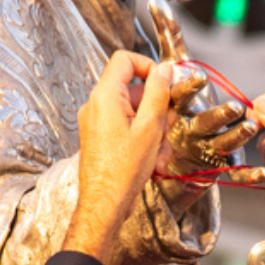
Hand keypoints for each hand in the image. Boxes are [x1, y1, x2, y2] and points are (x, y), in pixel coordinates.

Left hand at [64, 51, 174, 264]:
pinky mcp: (100, 138)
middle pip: (133, 89)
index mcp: (105, 96)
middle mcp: (96, 106)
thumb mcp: (150, 127)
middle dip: (157, 107)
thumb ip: (158, 93)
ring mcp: (96, 123)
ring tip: (160, 152)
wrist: (103, 204)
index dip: (149, 66)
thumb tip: (164, 70)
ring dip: (153, 129)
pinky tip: (152, 161)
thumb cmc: (122, 171)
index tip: (166, 83)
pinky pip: (126, 128)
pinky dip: (143, 139)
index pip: (125, 60)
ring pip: (133, 112)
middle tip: (168, 126)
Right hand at [148, 0, 260, 183]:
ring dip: (236, 137)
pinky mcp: (218, 167)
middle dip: (218, 115)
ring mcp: (202, 150)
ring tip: (253, 127)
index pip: (179, 95)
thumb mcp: (170, 69)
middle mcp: (187, 129)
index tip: (200, 76)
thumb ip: (167, 36)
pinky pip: (235, 173)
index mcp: (175, 108)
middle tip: (235, 107)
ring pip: (221, 145)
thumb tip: (157, 0)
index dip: (188, 86)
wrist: (167, 155)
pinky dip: (251, 175)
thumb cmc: (173, 101)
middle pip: (202, 122)